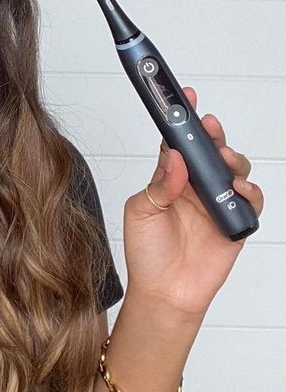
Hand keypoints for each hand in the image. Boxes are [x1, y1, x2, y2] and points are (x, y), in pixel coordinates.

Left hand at [122, 86, 263, 318]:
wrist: (165, 292)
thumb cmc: (147, 253)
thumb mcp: (141, 212)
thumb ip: (159, 185)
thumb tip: (175, 158)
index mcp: (168, 178)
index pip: (177, 142)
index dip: (181, 120)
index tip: (184, 99)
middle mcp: (194, 187)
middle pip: (209, 151)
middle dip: (212, 134)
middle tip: (208, 126)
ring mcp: (216, 203)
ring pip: (234, 169)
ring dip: (232, 159)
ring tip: (223, 160)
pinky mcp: (234, 222)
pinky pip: (251, 200)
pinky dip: (249, 191)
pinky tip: (238, 189)